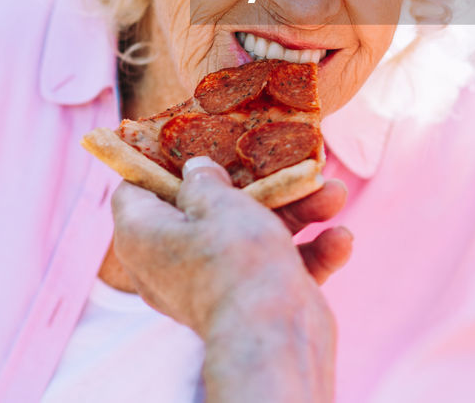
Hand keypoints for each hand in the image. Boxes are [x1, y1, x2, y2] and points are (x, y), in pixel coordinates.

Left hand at [111, 157, 352, 331]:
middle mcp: (174, 262)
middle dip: (256, 183)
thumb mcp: (218, 202)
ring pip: (255, 235)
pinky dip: (310, 252)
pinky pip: (279, 267)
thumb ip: (205, 180)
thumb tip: (196, 170)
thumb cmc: (234, 262)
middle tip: (281, 157)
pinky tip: (341, 238)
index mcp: (144, 237)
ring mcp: (216, 283)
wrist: (273, 337)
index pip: (134, 191)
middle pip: (209, 208)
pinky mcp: (253, 301)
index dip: (158, 161)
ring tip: (333, 192)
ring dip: (299, 211)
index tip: (189, 138)